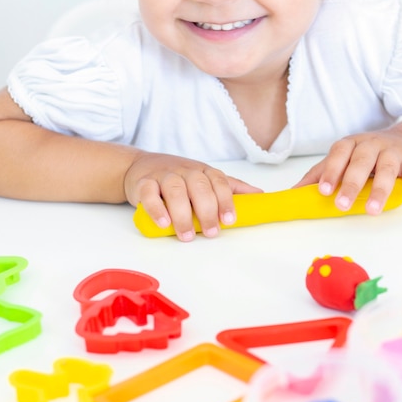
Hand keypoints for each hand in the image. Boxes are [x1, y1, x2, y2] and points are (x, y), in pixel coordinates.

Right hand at [124, 153, 261, 241]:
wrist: (140, 167)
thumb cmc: (179, 177)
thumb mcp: (206, 179)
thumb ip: (231, 188)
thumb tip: (260, 195)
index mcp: (203, 171)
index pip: (219, 183)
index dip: (225, 201)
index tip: (229, 220)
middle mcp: (185, 171)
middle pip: (199, 187)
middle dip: (207, 211)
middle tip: (211, 233)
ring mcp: (164, 176)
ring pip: (175, 190)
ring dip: (182, 214)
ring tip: (187, 235)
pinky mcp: (143, 183)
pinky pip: (149, 193)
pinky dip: (156, 209)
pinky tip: (164, 223)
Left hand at [294, 129, 401, 213]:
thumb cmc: (364, 155)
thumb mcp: (341, 159)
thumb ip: (319, 174)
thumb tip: (293, 192)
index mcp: (350, 144)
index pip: (338, 154)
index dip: (331, 171)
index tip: (323, 190)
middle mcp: (371, 145)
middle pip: (360, 163)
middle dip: (351, 184)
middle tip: (342, 205)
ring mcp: (393, 152)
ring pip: (386, 169)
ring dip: (380, 190)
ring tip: (372, 210)